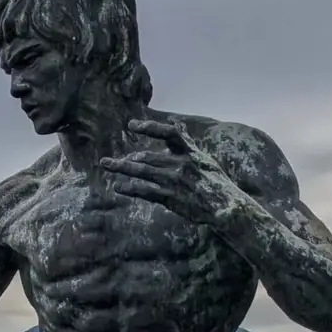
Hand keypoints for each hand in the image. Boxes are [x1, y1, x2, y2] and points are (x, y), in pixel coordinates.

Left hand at [99, 119, 238, 225]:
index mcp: (191, 152)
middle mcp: (182, 164)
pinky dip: (130, 188)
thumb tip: (176, 126)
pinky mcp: (171, 198)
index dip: (150, 127)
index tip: (131, 125)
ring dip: (121, 168)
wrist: (225, 206)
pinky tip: (119, 187)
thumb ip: (187, 146)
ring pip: (142, 172)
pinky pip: (145, 191)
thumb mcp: (204, 159)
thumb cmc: (215, 183)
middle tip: (108, 161)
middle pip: (147, 157)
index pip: (170, 133)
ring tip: (106, 165)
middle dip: (126, 158)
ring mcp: (175, 181)